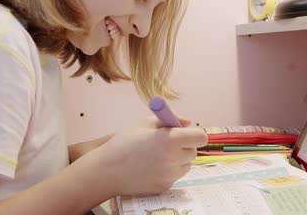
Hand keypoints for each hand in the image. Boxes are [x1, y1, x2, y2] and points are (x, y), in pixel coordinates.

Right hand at [89, 115, 207, 195]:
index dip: (194, 134)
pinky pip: (175, 175)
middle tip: (168, 143)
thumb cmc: (124, 143)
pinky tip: (150, 167)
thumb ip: (170, 119)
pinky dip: (168, 171)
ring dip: (178, 159)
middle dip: (185, 145)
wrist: (106, 170)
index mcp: (170, 139)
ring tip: (156, 155)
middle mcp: (173, 159)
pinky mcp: (165, 187)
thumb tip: (188, 122)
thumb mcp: (145, 123)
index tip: (186, 132)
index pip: (201, 137)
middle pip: (193, 151)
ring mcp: (169, 175)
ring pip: (186, 164)